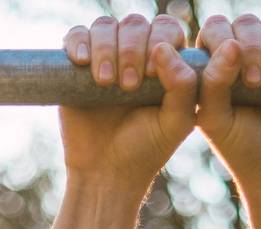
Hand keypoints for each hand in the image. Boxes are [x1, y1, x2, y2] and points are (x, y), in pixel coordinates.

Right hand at [61, 13, 197, 196]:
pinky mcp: (78, 65)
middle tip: (128, 86)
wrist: (107, 172)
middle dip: (131, 49)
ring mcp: (106, 56)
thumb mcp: (175, 123)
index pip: (165, 29)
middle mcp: (135, 54)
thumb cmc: (146, 149)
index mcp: (165, 63)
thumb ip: (184, 87)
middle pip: (134, 24)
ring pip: (105, 26)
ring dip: (105, 48)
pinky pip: (76, 34)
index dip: (158, 42)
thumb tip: (162, 48)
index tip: (150, 76)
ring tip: (105, 82)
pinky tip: (83, 62)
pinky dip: (79, 42)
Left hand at [195, 13, 260, 197]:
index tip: (238, 79)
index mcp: (216, 64)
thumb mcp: (217, 120)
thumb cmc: (242, 148)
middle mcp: (245, 54)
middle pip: (247, 23)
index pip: (217, 29)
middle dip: (253, 47)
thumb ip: (212, 83)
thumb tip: (231, 44)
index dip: (225, 42)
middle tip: (257, 83)